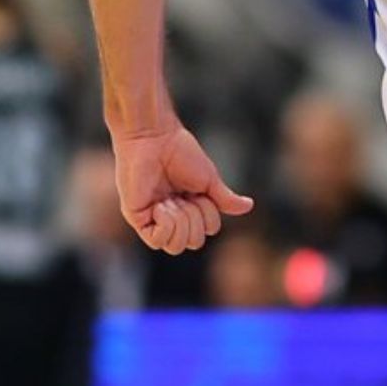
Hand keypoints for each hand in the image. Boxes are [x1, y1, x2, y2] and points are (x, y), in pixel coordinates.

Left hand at [112, 124, 254, 254]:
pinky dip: (166, 224)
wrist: (156, 139)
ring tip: (171, 200)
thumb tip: (248, 207)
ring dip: (180, 222)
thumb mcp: (209, 179)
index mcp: (189, 207)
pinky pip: (157, 240)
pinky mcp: (138, 218)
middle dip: (196, 220)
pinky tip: (161, 205)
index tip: (199, 191)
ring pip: (175, 246)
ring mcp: (154, 218)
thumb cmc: (180, 153)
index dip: (209, 214)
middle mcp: (172, 216)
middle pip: (192, 243)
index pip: (207, 231)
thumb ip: (224, 198)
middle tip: (186, 197)